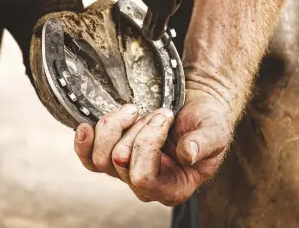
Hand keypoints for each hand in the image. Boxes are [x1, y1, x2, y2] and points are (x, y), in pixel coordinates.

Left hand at [74, 89, 231, 205]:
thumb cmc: (205, 124)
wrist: (192, 110)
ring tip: (136, 111)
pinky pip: (88, 158)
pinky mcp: (113, 155)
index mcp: (173, 188)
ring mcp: (126, 171)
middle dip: (138, 128)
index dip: (148, 143)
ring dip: (116, 126)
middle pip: (120, 161)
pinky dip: (84, 141)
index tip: (165, 116)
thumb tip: (187, 154)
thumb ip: (204, 144)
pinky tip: (86, 127)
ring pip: (100, 157)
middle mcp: (146, 184)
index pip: (143, 177)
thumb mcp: (215, 132)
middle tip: (159, 112)